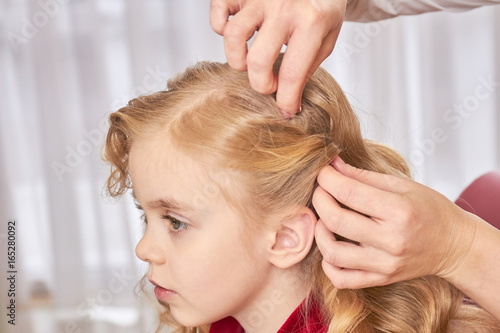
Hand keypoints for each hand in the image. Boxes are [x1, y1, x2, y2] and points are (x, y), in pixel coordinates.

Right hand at [210, 0, 345, 116]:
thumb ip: (308, 66)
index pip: (293, 74)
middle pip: (257, 61)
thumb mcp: (327, 35)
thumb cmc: (321, 4)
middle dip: (260, 84)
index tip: (285, 110)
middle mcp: (283, 8)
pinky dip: (220, 28)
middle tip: (267, 85)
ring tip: (249, 61)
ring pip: (232, 37)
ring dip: (237, 60)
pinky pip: (218, 15)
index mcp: (311, 22)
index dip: (286, 100)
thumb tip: (290, 99)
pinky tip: (237, 33)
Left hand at [312, 157, 477, 288]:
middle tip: (320, 190)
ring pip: (333, 252)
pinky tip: (332, 244)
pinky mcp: (380, 279)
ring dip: (319, 231)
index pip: (349, 192)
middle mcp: (391, 240)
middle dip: (319, 200)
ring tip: (324, 219)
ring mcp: (385, 264)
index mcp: (399, 211)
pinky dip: (327, 262)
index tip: (323, 172)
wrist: (455, 245)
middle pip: (336, 221)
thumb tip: (333, 164)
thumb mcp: (402, 185)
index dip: (327, 179)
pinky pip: (341, 278)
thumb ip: (363, 176)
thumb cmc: (430, 210)